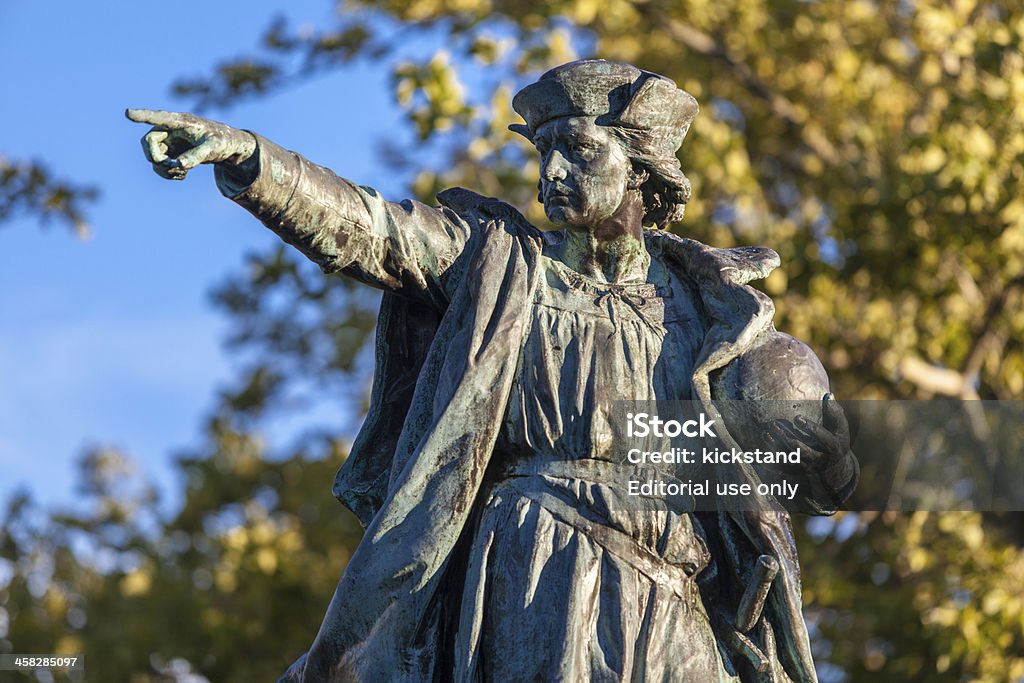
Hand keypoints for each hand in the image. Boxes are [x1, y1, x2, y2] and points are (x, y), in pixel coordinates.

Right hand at [125, 109, 255, 179]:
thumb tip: (179, 165)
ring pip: (152, 156)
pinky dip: (167, 173)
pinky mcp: (171, 151)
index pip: (160, 118)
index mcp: (181, 122)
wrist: (227, 146)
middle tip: (173, 168)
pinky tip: (182, 175)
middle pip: (149, 142)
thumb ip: (197, 156)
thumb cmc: (222, 142)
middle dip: (157, 159)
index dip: (143, 116)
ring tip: (181, 174)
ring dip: (162, 169)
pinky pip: (159, 164)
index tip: (127, 113)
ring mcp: (169, 140)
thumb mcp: (213, 149)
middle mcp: (170, 129)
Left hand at [765, 393, 853, 482]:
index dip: (810, 428)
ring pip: (788, 460)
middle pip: (800, 449)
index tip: (797, 417)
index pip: (822, 438)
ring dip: (775, 448)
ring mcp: (807, 469)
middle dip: (785, 437)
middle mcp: (819, 460)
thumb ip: (835, 413)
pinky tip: (756, 453)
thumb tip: (827, 395)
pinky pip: (780, 470)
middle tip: (773, 424)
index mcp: (833, 448)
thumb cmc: (835, 442)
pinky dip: (768, 462)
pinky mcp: (796, 475)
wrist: (834, 472)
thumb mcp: (841, 430)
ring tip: (764, 434)